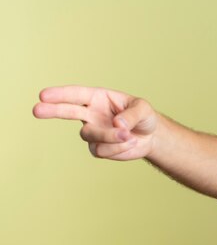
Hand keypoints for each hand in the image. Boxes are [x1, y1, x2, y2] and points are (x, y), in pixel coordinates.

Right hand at [33, 86, 158, 160]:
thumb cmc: (144, 117)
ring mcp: (92, 131)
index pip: (77, 95)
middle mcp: (90, 113)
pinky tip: (129, 143)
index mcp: (98, 98)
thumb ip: (132, 114)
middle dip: (51, 110)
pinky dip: (117, 148)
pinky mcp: (98, 148)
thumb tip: (117, 123)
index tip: (44, 95)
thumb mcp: (143, 109)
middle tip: (36, 110)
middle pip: (66, 111)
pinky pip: (100, 149)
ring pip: (89, 134)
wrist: (150, 137)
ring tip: (129, 136)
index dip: (60, 94)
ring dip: (109, 136)